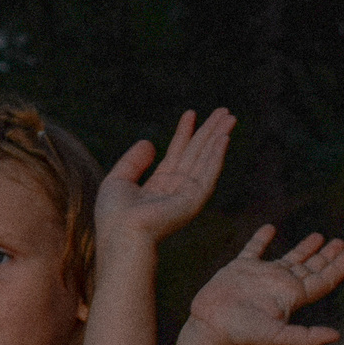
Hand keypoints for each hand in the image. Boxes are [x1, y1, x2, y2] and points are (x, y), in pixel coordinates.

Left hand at [95, 108, 235, 252]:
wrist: (121, 233)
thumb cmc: (114, 215)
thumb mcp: (118, 180)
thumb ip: (133, 161)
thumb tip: (150, 143)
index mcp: (158, 187)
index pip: (176, 154)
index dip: (183, 133)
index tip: (191, 113)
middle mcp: (175, 191)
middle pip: (196, 154)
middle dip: (209, 132)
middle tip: (224, 111)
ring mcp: (186, 196)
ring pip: (206, 160)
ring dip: (219, 138)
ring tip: (230, 117)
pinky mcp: (194, 201)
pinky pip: (209, 173)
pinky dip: (217, 155)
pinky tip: (224, 137)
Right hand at [183, 225, 343, 344]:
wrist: (210, 330)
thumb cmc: (242, 335)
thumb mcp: (277, 336)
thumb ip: (306, 337)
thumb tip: (337, 336)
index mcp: (292, 297)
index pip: (324, 280)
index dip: (340, 266)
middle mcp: (280, 285)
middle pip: (311, 268)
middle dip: (328, 255)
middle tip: (342, 242)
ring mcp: (260, 276)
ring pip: (289, 258)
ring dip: (305, 247)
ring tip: (319, 235)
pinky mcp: (239, 269)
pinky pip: (254, 249)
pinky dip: (262, 238)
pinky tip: (270, 229)